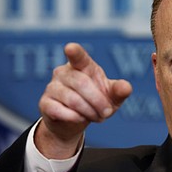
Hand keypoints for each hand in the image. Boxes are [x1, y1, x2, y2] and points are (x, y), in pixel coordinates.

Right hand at [36, 43, 132, 158]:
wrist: (74, 124)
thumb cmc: (95, 103)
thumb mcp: (111, 98)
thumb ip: (119, 91)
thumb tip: (126, 87)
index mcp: (82, 65)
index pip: (78, 56)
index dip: (74, 52)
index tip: (70, 48)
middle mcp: (63, 72)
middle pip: (82, 84)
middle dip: (98, 101)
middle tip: (107, 113)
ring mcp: (52, 86)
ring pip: (72, 99)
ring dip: (89, 112)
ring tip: (96, 116)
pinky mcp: (45, 103)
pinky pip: (59, 110)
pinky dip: (74, 118)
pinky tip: (79, 118)